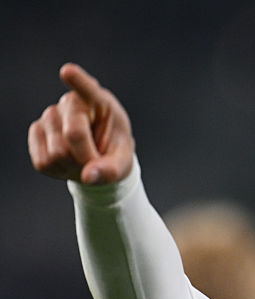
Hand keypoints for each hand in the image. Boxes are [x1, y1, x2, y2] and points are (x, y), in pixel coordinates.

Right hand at [28, 63, 134, 184]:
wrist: (96, 157)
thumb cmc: (113, 152)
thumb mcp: (123, 162)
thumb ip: (112, 170)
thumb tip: (87, 177)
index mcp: (100, 102)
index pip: (88, 89)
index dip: (77, 80)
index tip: (68, 71)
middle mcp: (71, 103)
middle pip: (74, 134)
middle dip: (87, 157)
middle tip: (96, 160)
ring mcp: (50, 115)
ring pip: (57, 151)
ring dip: (73, 165)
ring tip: (82, 159)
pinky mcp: (36, 131)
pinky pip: (43, 161)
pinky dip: (58, 170)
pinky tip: (68, 162)